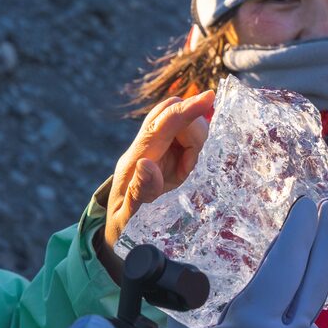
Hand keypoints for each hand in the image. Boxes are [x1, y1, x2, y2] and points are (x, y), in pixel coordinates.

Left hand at [104, 91, 212, 251]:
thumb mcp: (128, 219)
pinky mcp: (162, 148)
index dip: (187, 109)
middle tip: (186, 168)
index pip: (163, 124)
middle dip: (194, 132)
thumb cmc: (124, 227)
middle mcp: (142, 146)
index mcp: (135, 160)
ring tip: (181, 174)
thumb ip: (139, 193)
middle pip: (172, 112)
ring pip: (182, 122)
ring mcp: (152, 145)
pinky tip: (184, 165)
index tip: (209, 98)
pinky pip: (184, 134)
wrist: (117, 229)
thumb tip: (147, 164)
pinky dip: (192, 146)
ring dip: (193, 144)